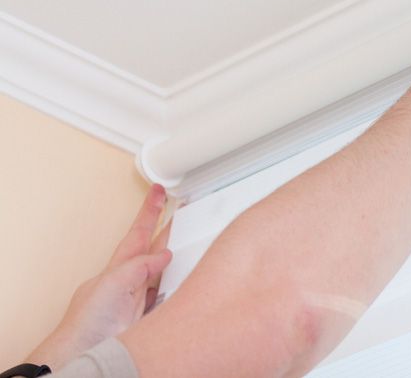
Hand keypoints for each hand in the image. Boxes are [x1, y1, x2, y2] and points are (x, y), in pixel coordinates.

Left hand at [26, 185, 171, 368]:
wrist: (88, 349)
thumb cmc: (88, 319)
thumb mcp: (114, 283)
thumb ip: (139, 266)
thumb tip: (163, 255)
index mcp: (120, 265)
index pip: (138, 231)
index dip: (149, 210)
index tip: (158, 191)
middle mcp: (132, 277)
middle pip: (155, 246)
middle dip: (167, 227)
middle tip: (181, 206)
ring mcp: (141, 296)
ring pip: (164, 269)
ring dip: (177, 255)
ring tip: (191, 238)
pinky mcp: (150, 313)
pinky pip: (170, 292)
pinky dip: (180, 283)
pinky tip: (188, 278)